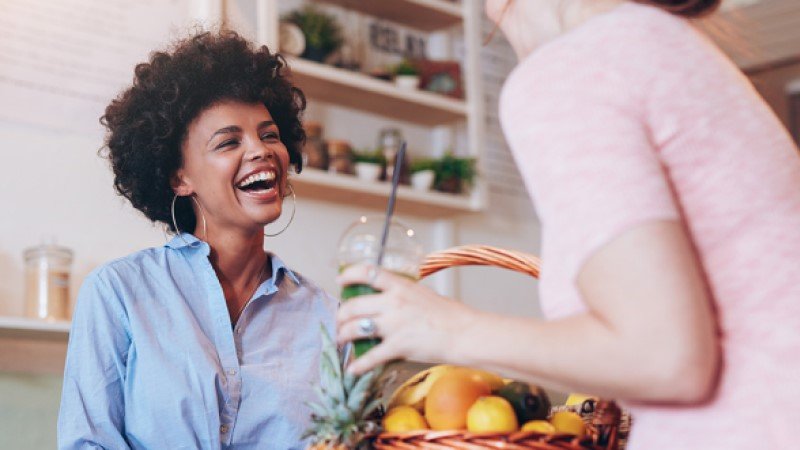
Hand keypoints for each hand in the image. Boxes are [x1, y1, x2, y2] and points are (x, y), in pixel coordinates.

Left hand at [336, 264, 476, 374]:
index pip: (367, 272)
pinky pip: (370, 357)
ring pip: (354, 329)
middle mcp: (393, 302)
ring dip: (343, 336)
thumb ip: (401, 294)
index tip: (340, 281)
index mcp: (400, 286)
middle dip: (340, 316)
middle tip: (340, 322)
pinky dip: (358, 365)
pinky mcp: (397, 346)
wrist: (463, 333)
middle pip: (353, 305)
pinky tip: (352, 369)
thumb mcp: (421, 294)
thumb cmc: (448, 315)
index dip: (348, 275)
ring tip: (342, 340)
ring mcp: (394, 325)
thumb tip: (385, 300)